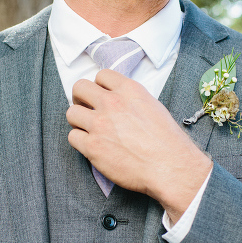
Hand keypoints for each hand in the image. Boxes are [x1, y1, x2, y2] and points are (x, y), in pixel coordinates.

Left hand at [67, 69, 211, 221]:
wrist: (170, 167)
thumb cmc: (168, 142)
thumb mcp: (154, 107)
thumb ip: (132, 100)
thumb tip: (119, 102)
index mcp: (130, 90)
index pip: (102, 75)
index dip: (99, 86)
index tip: (100, 96)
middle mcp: (112, 103)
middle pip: (79, 88)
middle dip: (80, 98)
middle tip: (87, 109)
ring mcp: (100, 124)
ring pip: (71, 113)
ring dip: (78, 121)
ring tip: (89, 129)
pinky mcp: (93, 146)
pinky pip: (73, 137)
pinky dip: (80, 141)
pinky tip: (92, 146)